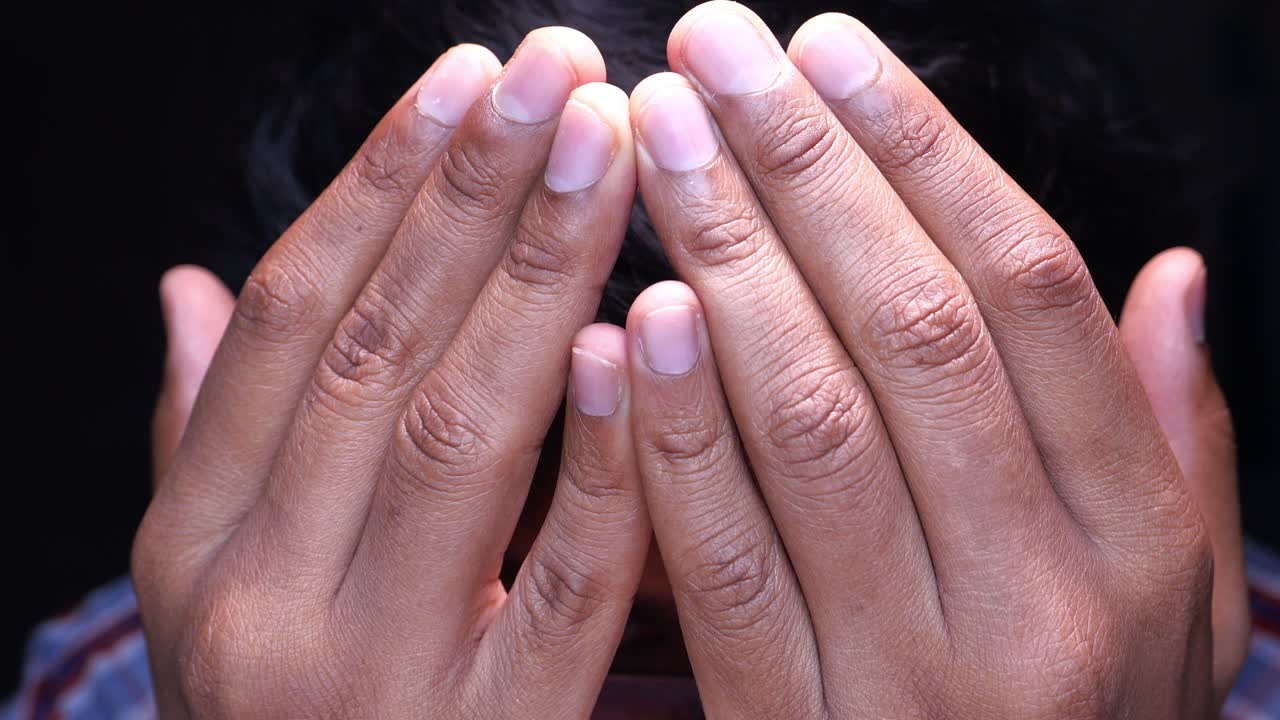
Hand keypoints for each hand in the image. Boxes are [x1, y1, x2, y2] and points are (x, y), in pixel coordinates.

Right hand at [134, 30, 650, 717]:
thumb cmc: (294, 719)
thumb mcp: (215, 591)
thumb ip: (207, 437)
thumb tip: (188, 287)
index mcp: (200, 545)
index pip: (296, 324)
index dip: (380, 188)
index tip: (466, 81)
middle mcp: (264, 602)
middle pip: (381, 349)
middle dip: (475, 195)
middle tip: (557, 70)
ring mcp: (373, 679)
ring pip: (464, 435)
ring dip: (541, 275)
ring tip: (610, 148)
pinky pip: (564, 583)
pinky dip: (606, 455)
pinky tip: (644, 336)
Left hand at [621, 3, 1245, 716]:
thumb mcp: (1180, 605)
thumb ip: (1175, 442)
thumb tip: (1172, 277)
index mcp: (1136, 542)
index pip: (1029, 295)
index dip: (924, 154)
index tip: (832, 53)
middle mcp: (1037, 600)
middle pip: (910, 330)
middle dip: (803, 172)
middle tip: (714, 53)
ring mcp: (910, 675)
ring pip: (808, 424)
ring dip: (724, 262)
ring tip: (659, 142)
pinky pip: (718, 559)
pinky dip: (670, 430)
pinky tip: (626, 317)